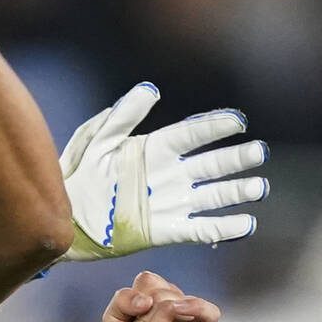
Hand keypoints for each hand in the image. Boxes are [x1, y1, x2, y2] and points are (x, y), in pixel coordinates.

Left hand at [59, 83, 268, 259]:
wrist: (61, 217)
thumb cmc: (76, 174)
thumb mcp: (96, 141)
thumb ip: (122, 117)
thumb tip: (150, 90)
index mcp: (153, 150)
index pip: (191, 135)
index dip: (214, 127)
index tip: (237, 121)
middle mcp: (168, 175)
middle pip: (211, 165)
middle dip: (236, 159)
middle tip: (258, 152)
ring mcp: (169, 203)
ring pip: (212, 196)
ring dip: (237, 192)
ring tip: (259, 187)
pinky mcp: (164, 231)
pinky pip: (200, 229)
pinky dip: (224, 228)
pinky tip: (246, 224)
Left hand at [103, 271, 220, 321]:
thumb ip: (122, 301)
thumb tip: (148, 300)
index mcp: (153, 297)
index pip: (146, 280)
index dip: (132, 302)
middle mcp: (173, 303)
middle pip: (156, 290)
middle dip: (140, 321)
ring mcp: (189, 316)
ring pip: (170, 302)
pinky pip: (208, 310)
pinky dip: (192, 309)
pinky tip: (178, 320)